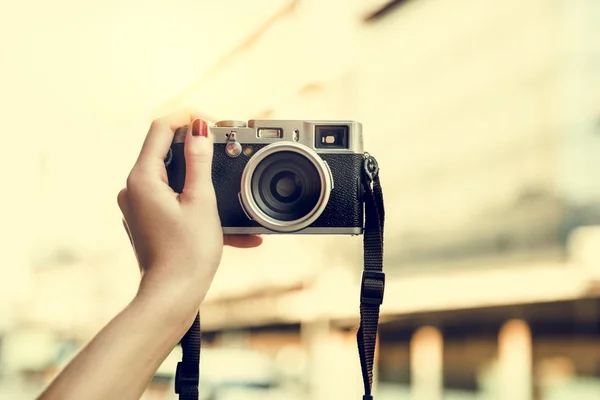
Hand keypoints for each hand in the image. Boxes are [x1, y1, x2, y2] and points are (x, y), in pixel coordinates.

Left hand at [117, 110, 261, 307]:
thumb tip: (198, 131)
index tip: (212, 122)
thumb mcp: (202, 201)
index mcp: (142, 179)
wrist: (172, 297)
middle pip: (166, 152)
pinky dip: (198, 205)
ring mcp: (139, 207)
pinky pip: (174, 201)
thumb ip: (200, 161)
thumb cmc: (188, 254)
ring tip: (232, 192)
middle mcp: (134, 190)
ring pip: (174, 179)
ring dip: (203, 182)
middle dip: (198, 150)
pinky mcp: (148, 222)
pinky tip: (230, 226)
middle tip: (225, 150)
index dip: (187, 117)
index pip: (160, 129)